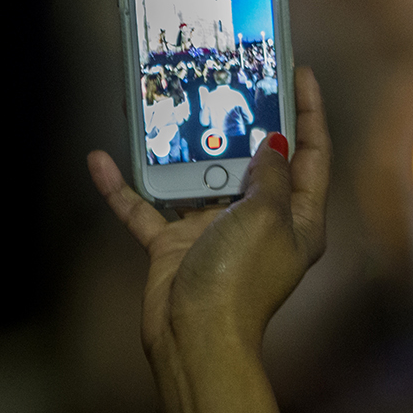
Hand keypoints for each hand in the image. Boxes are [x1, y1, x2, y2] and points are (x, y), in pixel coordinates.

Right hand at [89, 67, 331, 412]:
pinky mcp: (173, 247)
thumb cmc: (241, 277)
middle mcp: (260, 221)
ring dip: (180, 149)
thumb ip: (270, 176)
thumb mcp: (267, 217)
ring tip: (166, 104)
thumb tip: (273, 145)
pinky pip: (145, 209)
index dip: (309, 113)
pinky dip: (123, 188)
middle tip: (228, 76)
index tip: (298, 73)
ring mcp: (214, 232)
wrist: (194, 339)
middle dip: (242, 121)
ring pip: (198, 179)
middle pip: (255, 162)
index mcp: (298, 217)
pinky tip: (100, 160)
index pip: (312, 155)